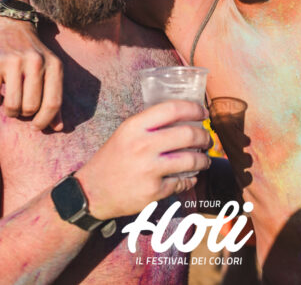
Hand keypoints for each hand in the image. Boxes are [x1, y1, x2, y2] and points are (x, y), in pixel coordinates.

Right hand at [0, 17, 62, 130]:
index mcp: (54, 65)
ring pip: (12, 105)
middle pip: (31, 107)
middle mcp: (36, 62)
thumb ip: (54, 98)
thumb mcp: (50, 71)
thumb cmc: (33, 56)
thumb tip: (59, 128)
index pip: (53, 103)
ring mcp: (14, 61)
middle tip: (21, 106)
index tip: (37, 127)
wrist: (11, 26)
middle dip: (24, 113)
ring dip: (9, 110)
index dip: (45, 121)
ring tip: (10, 101)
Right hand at [76, 100, 211, 218]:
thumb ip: (151, 124)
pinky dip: (191, 179)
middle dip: (205, 136)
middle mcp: (143, 145)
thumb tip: (185, 117)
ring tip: (205, 159)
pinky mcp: (154, 191)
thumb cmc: (113, 157)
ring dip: (204, 159)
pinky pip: (183, 182)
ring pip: (191, 160)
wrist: (92, 191)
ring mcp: (149, 170)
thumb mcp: (126, 132)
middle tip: (208, 138)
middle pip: (188, 134)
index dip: (194, 109)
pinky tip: (191, 176)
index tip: (204, 112)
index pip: (173, 109)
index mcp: (135, 126)